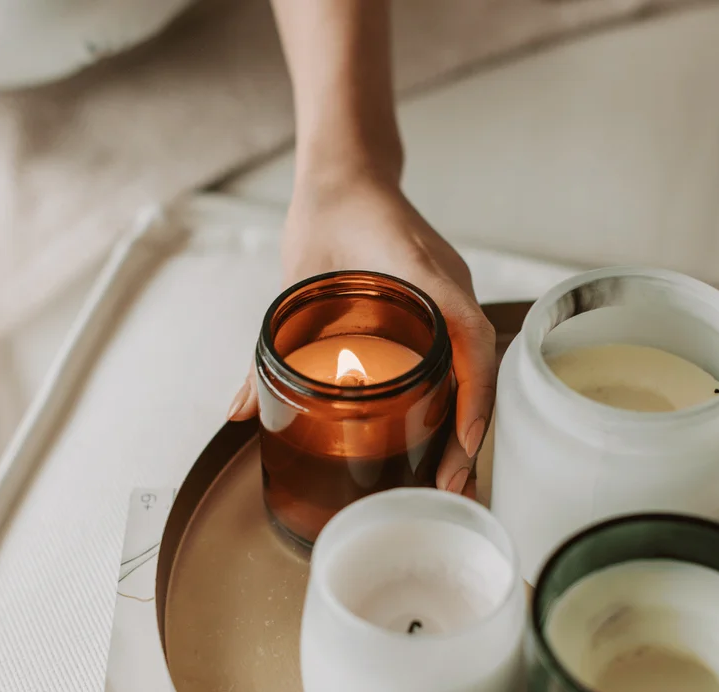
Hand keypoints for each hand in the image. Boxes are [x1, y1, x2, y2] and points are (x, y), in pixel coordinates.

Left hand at [227, 173, 496, 495]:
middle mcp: (450, 287)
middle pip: (479, 364)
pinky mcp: (443, 300)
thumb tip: (239, 413)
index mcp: (423, 275)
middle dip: (472, 428)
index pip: (468, 338)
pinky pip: (462, 351)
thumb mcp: (294, 284)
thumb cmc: (324, 217)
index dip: (472, 395)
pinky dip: (460, 394)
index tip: (460, 445)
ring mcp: (452, 293)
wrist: (348, 176)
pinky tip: (442, 428)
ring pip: (476, 363)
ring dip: (469, 417)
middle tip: (452, 487)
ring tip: (451, 474)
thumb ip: (266, 350)